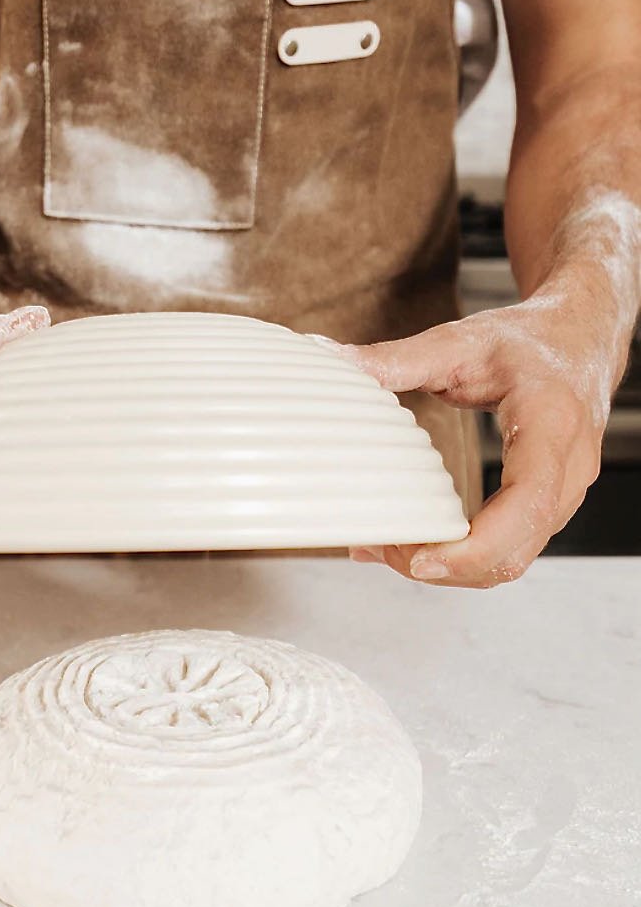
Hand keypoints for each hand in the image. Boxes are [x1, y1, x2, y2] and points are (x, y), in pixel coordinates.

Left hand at [341, 293, 619, 587]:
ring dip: (449, 568)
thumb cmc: (525, 339)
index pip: (525, 504)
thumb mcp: (457, 342)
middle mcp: (569, 469)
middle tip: (379, 549)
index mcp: (551, 424)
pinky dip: (461, 558)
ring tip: (385, 549)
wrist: (580, 337)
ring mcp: (565, 494)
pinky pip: (508, 549)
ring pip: (511, 561)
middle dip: (445, 565)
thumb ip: (394, 358)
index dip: (473, 546)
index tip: (419, 560)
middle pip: (514, 551)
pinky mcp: (549, 506)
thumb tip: (328, 357)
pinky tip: (412, 545)